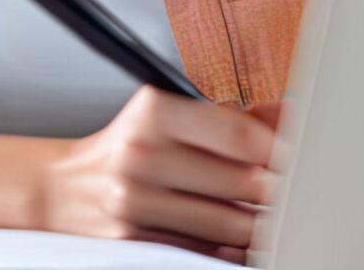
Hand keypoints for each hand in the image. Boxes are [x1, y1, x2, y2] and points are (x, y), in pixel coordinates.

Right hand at [35, 87, 278, 262]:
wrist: (64, 189)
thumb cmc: (125, 148)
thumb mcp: (167, 118)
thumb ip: (228, 118)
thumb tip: (287, 115)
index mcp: (154, 113)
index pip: (239, 134)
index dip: (281, 149)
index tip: (299, 158)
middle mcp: (142, 155)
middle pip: (242, 181)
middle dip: (274, 189)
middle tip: (290, 189)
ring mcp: (137, 202)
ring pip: (230, 223)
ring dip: (257, 222)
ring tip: (265, 214)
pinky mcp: (135, 241)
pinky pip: (205, 250)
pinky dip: (229, 248)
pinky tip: (237, 238)